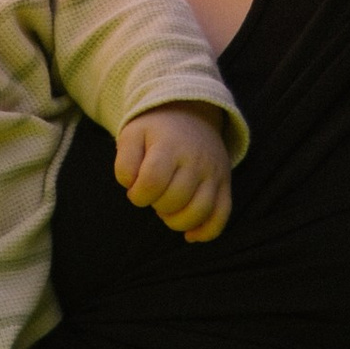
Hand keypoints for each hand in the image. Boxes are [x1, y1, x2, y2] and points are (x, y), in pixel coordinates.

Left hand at [113, 104, 232, 241]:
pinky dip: (206, 232)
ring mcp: (214, 173)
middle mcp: (196, 160)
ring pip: (199, 212)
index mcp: (169, 146)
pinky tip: (190, 234)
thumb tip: (133, 187)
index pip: (152, 182)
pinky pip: (221, 216)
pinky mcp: (225, 185)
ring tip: (168, 209)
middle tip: (154, 194)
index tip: (135, 190)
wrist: (191, 113)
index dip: (138, 194)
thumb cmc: (156, 131)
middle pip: (175, 200)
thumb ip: (124, 162)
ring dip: (177, 221)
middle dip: (157, 205)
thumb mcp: (132, 134)